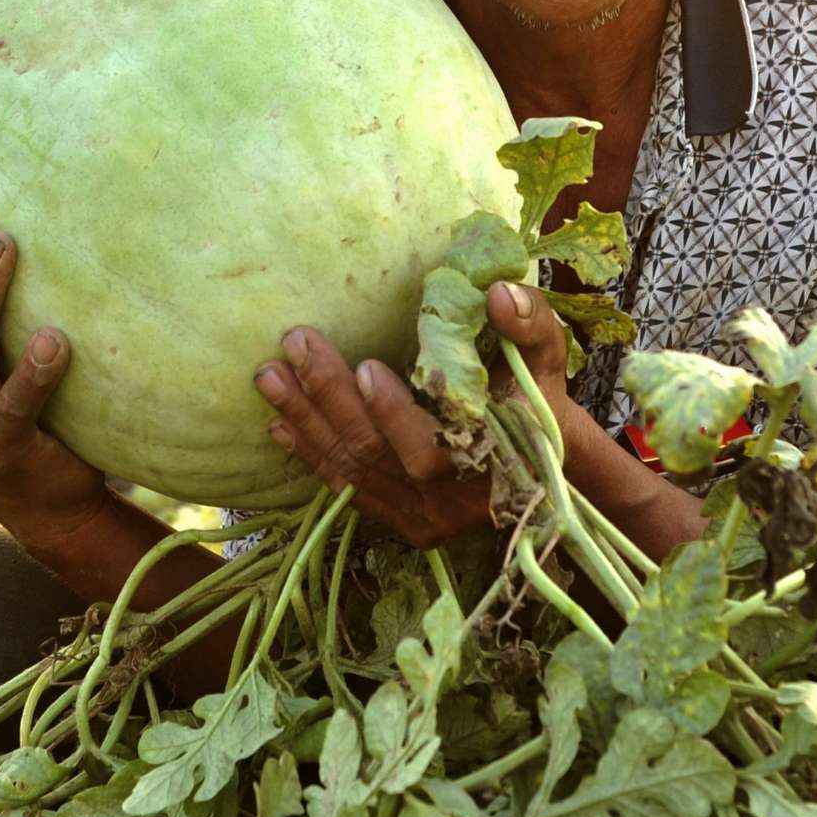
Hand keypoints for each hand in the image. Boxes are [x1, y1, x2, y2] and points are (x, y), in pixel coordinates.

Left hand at [255, 280, 576, 548]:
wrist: (546, 469)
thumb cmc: (541, 402)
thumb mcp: (546, 359)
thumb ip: (530, 325)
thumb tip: (498, 293)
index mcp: (490, 463)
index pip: (431, 449)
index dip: (393, 414)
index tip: (365, 365)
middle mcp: (451, 503)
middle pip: (376, 456)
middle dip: (330, 399)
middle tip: (296, 346)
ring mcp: (423, 519)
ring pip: (353, 472)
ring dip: (306, 422)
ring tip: (270, 377)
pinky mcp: (402, 522)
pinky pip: (348, 489)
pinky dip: (311, 455)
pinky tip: (279, 425)